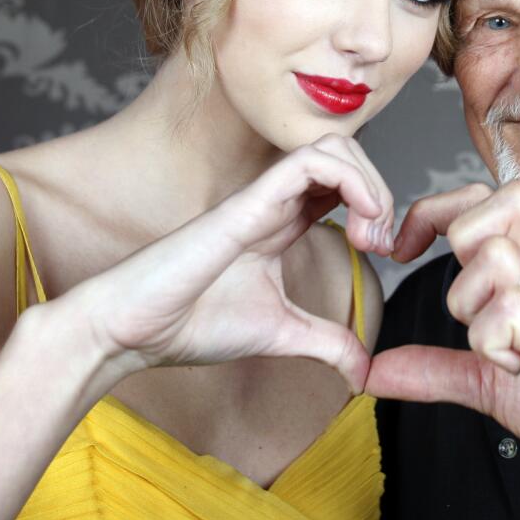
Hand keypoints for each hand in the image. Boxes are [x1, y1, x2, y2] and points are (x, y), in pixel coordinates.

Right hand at [65, 134, 392, 392]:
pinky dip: (349, 181)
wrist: (134, 330)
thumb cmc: (191, 323)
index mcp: (281, 223)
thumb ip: (326, 344)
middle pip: (345, 154)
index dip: (376, 204)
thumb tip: (363, 372)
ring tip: (371, 233)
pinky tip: (357, 225)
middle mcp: (275, 201)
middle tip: (382, 242)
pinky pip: (308, 162)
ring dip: (369, 183)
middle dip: (381, 188)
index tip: (385, 252)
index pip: (342, 183)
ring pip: (332, 147)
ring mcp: (262, 197)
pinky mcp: (247, 203)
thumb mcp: (281, 334)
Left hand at [367, 181, 519, 515]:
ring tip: (493, 345)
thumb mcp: (493, 382)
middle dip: (453, 243)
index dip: (435, 210)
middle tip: (457, 300)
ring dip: (471, 302)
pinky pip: (511, 312)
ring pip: (494, 255)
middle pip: (494, 203)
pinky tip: (512, 367)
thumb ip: (436, 368)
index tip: (404, 249)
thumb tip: (373, 370)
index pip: (487, 200)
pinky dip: (492, 341)